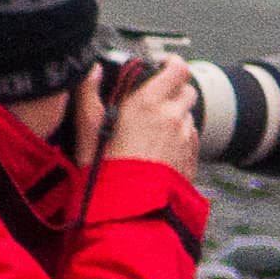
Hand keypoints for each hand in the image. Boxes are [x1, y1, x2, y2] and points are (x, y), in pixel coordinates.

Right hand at [84, 57, 202, 172]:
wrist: (130, 214)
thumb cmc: (106, 176)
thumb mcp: (88, 133)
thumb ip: (88, 97)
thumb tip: (91, 72)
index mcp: (149, 105)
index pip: (177, 69)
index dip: (172, 64)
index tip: (162, 65)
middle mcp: (174, 118)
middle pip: (187, 91)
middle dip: (173, 91)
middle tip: (151, 100)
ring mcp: (185, 140)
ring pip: (188, 116)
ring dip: (175, 116)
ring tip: (149, 131)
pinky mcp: (191, 159)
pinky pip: (190, 139)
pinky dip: (178, 138)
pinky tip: (157, 150)